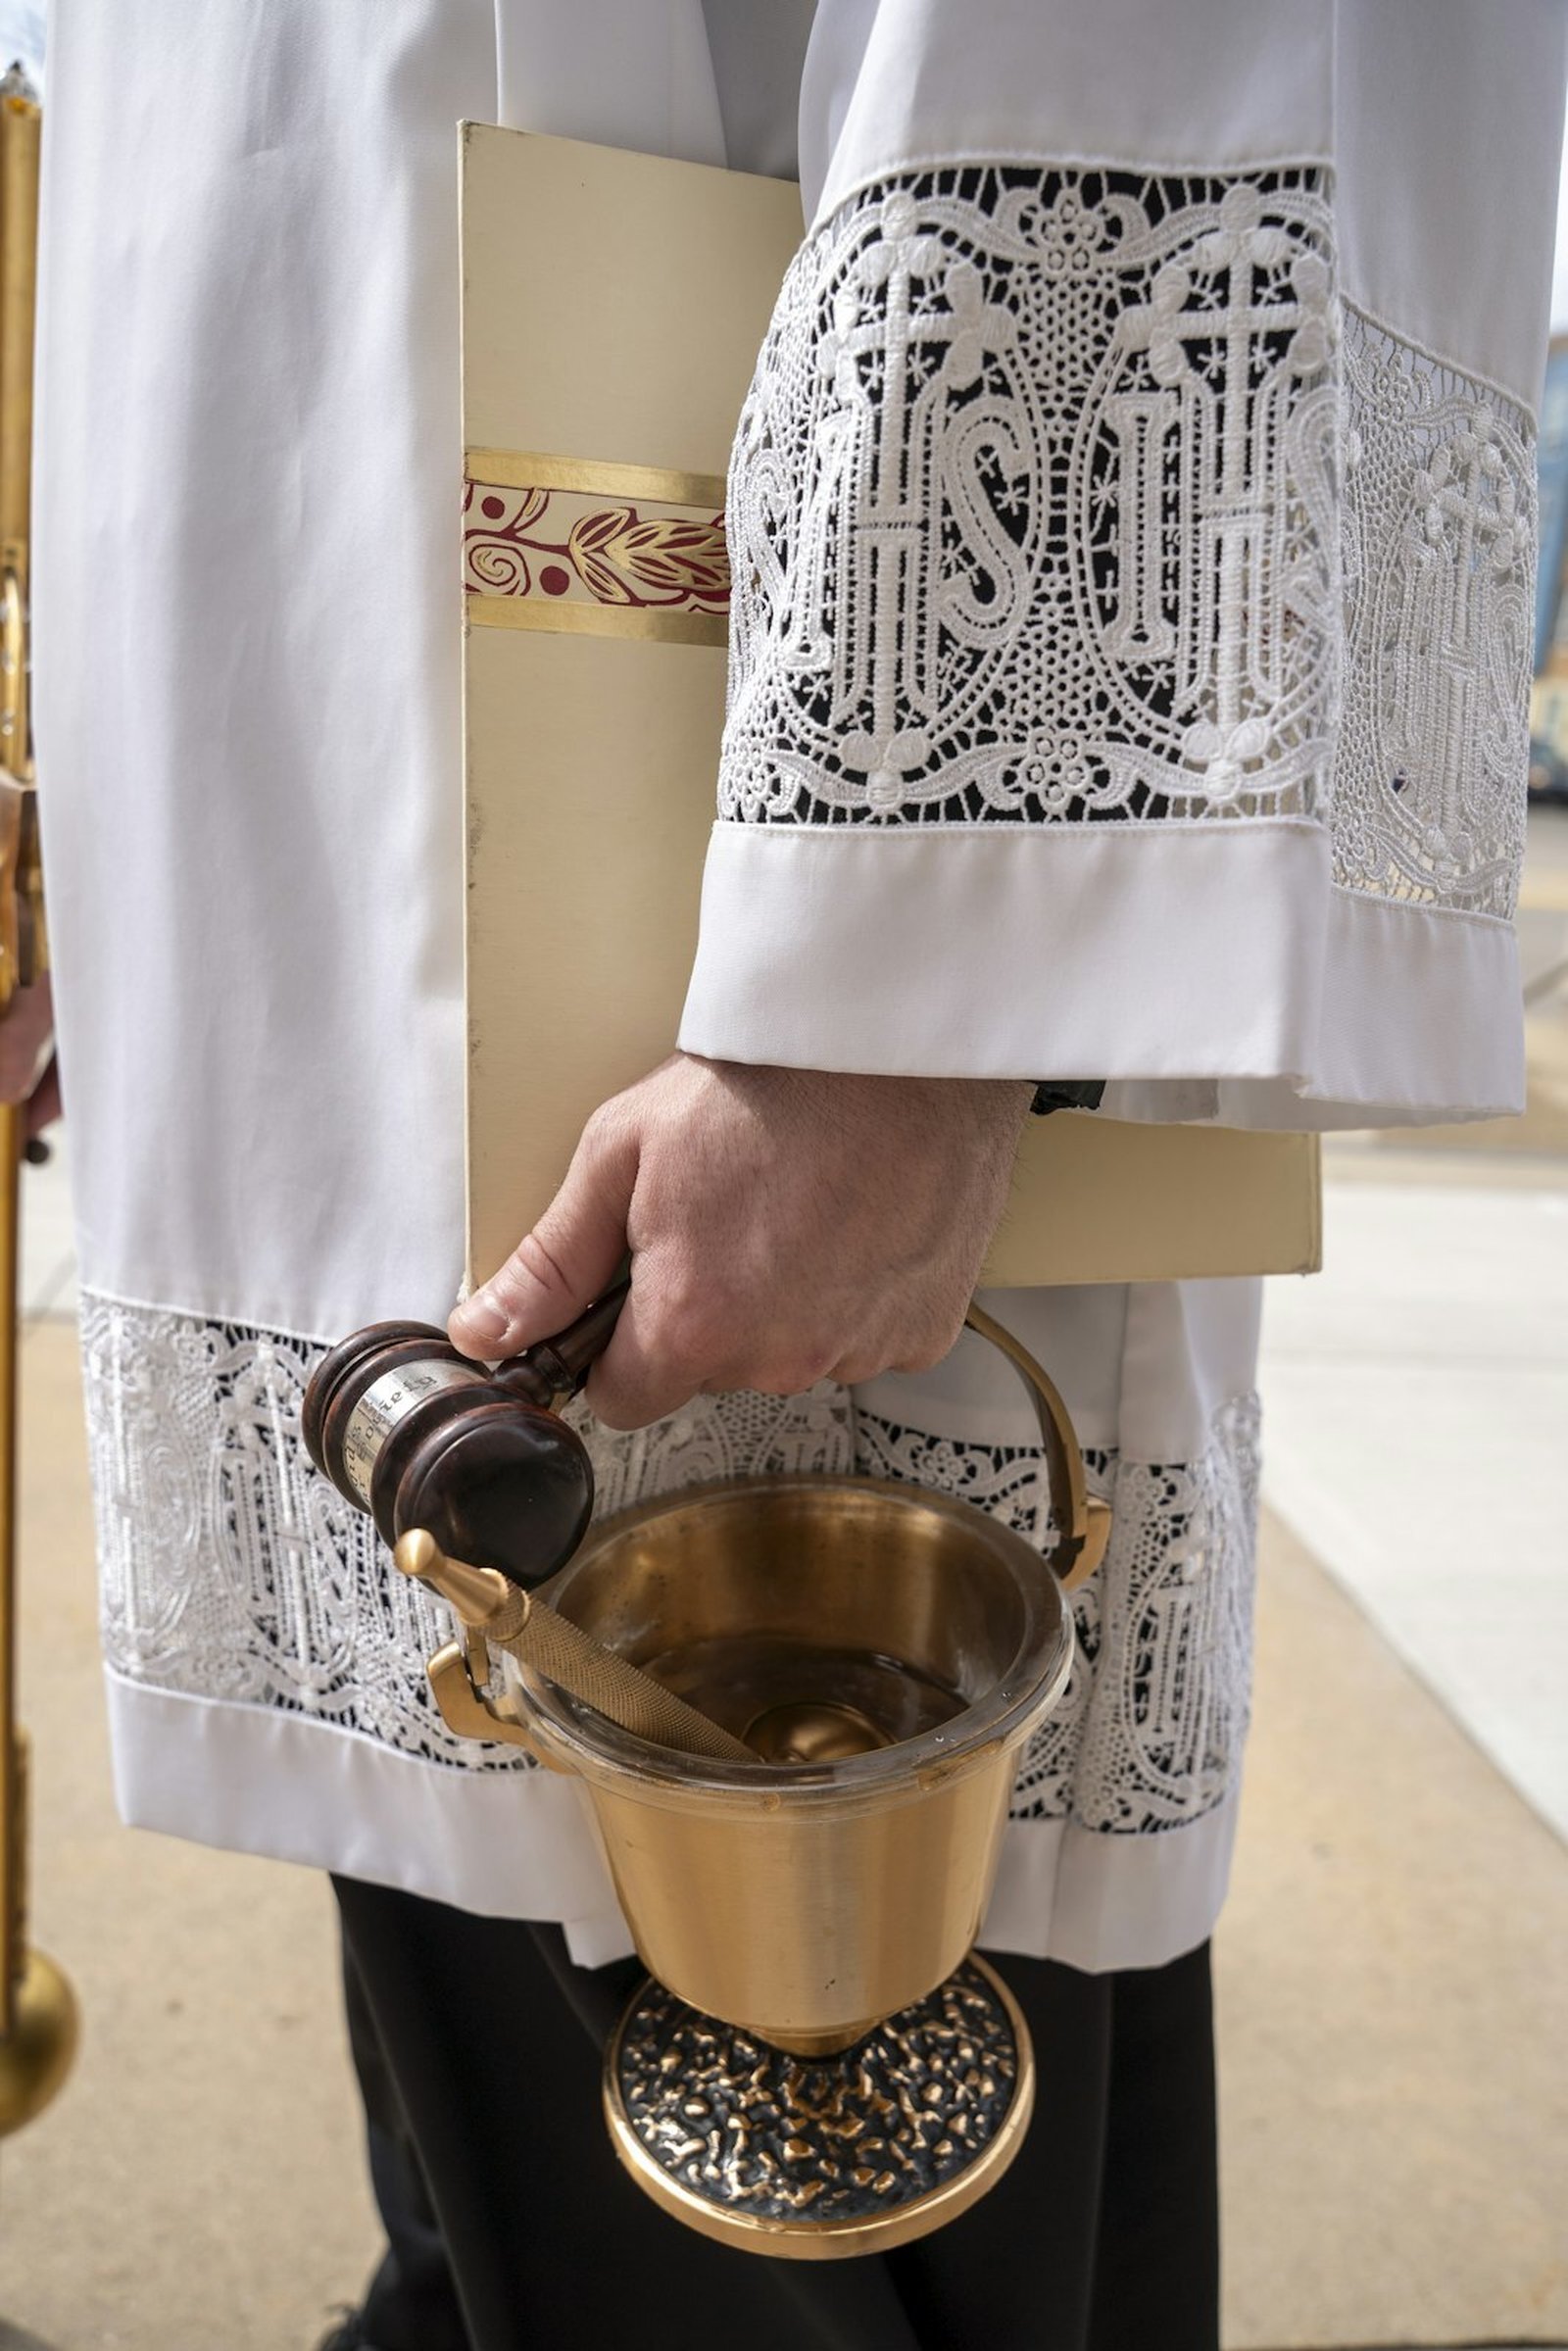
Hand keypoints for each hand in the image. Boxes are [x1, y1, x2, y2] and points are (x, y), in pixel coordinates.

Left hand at [448, 1053, 1031, 1428]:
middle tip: (725, 1217)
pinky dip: (855, 1295)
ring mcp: (859, 1348)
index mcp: (693, 1325)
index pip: (625, 1400)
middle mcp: (780, 1357)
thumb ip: (551, 1262)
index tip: (636, 1291)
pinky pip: (866, 1337)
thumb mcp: (621, 1153)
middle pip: (711, 1372)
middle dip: (705, 1313)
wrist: (891, 1038)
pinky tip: (852, 1224)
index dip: (618, 1347)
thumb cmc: (765, 1081)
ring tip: (796, 1209)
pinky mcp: (923, 1328)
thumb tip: (485, 1332)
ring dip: (784, 1306)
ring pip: (790, 1354)